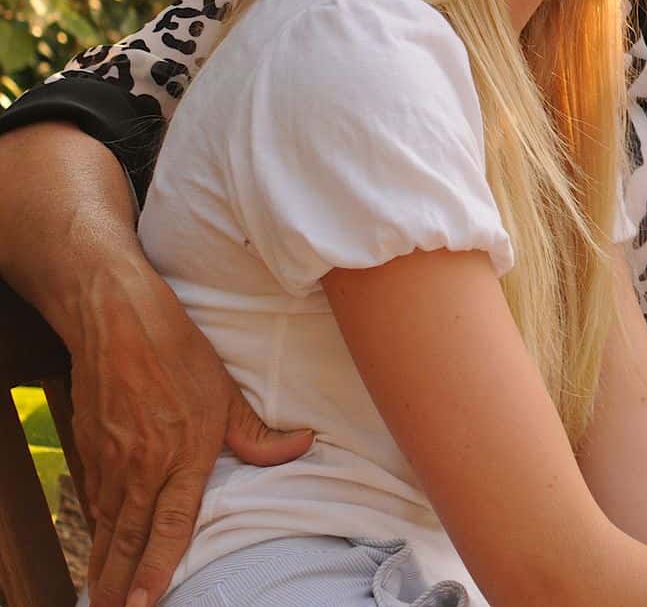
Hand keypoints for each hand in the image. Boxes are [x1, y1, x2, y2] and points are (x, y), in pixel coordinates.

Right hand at [71, 266, 312, 606]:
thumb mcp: (226, 392)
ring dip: (102, 565)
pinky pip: (92, 500)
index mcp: (182, 456)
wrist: (116, 322)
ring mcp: (110, 460)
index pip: (169, 526)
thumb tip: (304, 445)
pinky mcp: (89, 449)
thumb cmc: (177, 353)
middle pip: (127, 538)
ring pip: (105, 526)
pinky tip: (98, 547)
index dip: (157, 567)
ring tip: (102, 598)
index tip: (146, 602)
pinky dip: (94, 529)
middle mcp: (142, 466)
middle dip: (120, 583)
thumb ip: (259, 435)